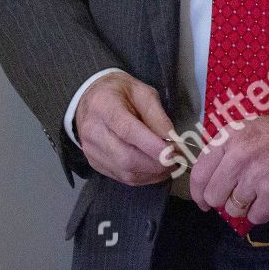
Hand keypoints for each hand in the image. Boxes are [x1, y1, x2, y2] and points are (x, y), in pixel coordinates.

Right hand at [74, 71, 175, 186]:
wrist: (90, 99)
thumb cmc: (120, 92)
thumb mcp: (143, 93)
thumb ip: (158, 116)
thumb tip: (172, 140)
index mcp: (105, 107)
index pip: (128, 131)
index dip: (151, 145)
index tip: (173, 152)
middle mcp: (93, 131)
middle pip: (126, 157)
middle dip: (156, 163)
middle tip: (178, 160)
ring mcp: (92, 150)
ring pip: (124, 171)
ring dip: (152, 173)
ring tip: (171, 166)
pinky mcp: (94, 163)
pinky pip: (121, 177)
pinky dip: (143, 177)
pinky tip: (156, 170)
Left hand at [189, 112, 268, 225]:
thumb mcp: (246, 130)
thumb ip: (225, 151)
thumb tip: (208, 181)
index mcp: (228, 139)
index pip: (199, 174)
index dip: (199, 193)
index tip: (204, 201)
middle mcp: (239, 157)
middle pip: (214, 196)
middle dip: (224, 200)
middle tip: (239, 195)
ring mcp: (256, 175)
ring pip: (234, 209)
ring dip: (246, 206)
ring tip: (260, 192)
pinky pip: (256, 216)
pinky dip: (263, 211)